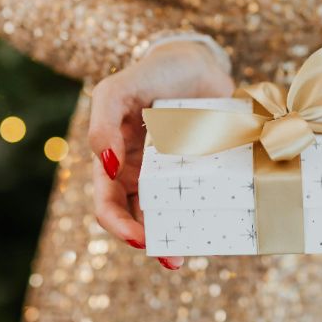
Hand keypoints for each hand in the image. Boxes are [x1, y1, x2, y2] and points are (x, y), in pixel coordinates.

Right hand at [89, 40, 232, 269]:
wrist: (197, 62)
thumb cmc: (150, 74)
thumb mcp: (117, 90)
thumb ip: (103, 122)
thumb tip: (106, 165)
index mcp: (116, 163)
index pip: (108, 205)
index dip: (118, 226)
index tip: (139, 238)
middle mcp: (143, 175)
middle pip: (140, 220)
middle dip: (152, 244)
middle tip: (173, 259)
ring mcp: (175, 176)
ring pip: (172, 216)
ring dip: (179, 237)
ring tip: (193, 253)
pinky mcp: (205, 171)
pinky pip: (203, 200)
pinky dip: (206, 216)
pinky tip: (218, 228)